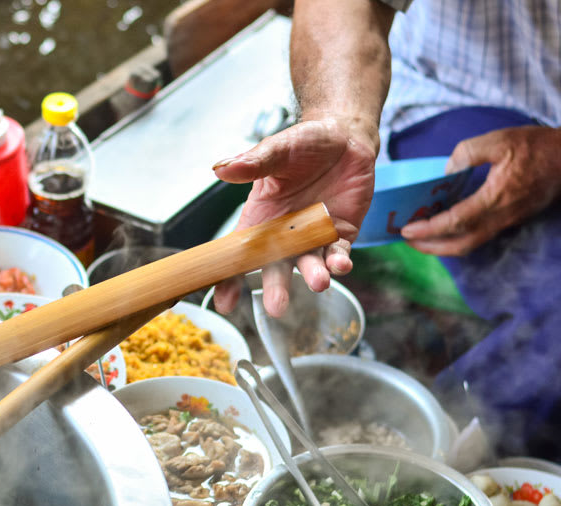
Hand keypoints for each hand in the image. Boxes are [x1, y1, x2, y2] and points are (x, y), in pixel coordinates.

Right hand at [211, 117, 376, 316]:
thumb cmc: (304, 144)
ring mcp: (313, 236)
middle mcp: (284, 234)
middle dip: (276, 288)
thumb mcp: (276, 150)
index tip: (224, 304)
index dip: (230, 279)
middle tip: (276, 307)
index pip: (240, 254)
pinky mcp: (341, 232)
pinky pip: (339, 253)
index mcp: (260, 218)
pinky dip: (340, 261)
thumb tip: (221, 169)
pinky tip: (341, 265)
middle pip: (276, 267)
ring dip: (313, 276)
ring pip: (310, 264)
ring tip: (319, 282)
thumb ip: (252, 163)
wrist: (344, 137)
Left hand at [400, 126, 560, 255]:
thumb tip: (447, 172)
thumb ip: (467, 153)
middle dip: (431, 247)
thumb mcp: (499, 141)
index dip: (429, 230)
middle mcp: (501, 216)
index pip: (456, 223)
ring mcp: (508, 220)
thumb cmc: (536, 147)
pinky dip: (459, 236)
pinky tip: (446, 225)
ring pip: (472, 243)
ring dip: (444, 245)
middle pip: (461, 244)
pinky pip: (481, 235)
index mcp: (495, 198)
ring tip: (422, 237)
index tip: (407, 230)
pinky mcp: (512, 218)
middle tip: (407, 241)